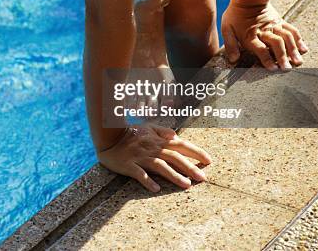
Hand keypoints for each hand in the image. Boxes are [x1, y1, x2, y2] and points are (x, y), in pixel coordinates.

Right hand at [97, 126, 211, 191]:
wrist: (108, 136)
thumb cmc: (130, 133)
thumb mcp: (148, 127)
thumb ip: (163, 131)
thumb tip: (176, 136)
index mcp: (158, 139)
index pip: (181, 145)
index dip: (196, 152)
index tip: (209, 161)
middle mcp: (151, 148)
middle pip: (174, 157)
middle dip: (190, 167)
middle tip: (203, 178)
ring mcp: (140, 157)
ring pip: (159, 166)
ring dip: (173, 175)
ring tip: (186, 185)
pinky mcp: (128, 165)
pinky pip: (138, 173)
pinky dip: (147, 180)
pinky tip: (155, 189)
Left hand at [221, 0, 307, 69]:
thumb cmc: (235, 15)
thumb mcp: (227, 29)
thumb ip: (230, 45)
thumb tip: (233, 60)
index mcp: (250, 35)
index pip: (259, 48)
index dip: (266, 58)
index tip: (273, 68)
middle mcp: (264, 31)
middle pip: (276, 43)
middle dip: (282, 56)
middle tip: (287, 68)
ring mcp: (274, 26)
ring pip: (287, 37)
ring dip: (293, 50)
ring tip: (298, 62)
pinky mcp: (281, 21)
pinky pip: (292, 30)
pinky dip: (299, 40)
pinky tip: (304, 49)